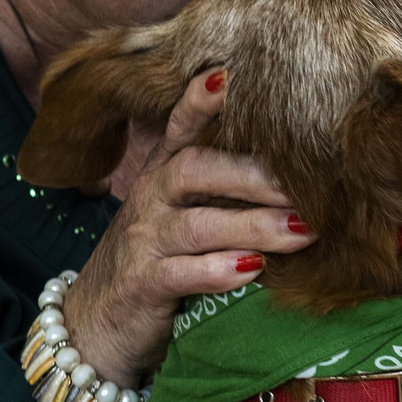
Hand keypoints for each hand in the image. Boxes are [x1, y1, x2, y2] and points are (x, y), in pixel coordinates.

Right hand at [59, 68, 315, 386]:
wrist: (97, 326)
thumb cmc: (161, 262)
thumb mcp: (186, 216)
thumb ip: (227, 193)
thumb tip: (304, 177)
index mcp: (164, 174)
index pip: (181, 127)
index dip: (200, 101)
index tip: (231, 76)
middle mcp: (151, 199)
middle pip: (196, 170)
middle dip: (252, 174)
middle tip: (304, 184)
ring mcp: (143, 241)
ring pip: (197, 224)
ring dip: (252, 225)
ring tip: (301, 230)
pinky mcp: (141, 286)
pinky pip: (179, 273)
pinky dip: (217, 271)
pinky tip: (251, 270)